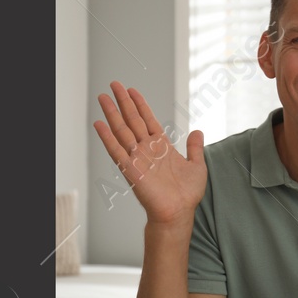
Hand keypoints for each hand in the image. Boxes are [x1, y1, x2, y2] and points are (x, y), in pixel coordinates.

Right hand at [93, 81, 205, 226]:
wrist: (178, 213)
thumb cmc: (186, 194)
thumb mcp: (197, 165)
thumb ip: (195, 147)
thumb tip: (198, 131)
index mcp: (161, 147)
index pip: (148, 119)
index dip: (140, 104)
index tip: (132, 90)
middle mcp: (147, 149)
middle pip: (132, 120)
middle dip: (123, 101)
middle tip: (113, 84)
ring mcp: (137, 158)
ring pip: (122, 130)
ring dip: (112, 113)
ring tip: (103, 97)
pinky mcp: (130, 169)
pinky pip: (116, 150)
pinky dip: (107, 137)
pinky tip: (99, 124)